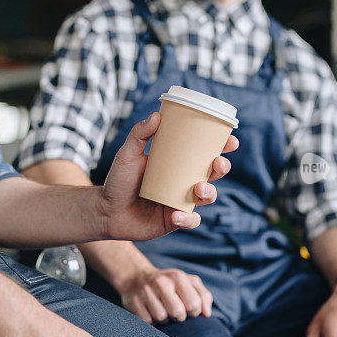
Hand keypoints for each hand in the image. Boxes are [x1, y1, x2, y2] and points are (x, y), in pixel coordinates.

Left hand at [100, 112, 237, 240]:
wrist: (105, 211)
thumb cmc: (118, 181)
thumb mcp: (127, 154)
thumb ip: (139, 135)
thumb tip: (156, 116)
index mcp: (177, 163)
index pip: (204, 153)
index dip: (221, 147)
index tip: (230, 140)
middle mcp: (183, 182)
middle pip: (213, 174)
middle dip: (222, 168)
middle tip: (217, 164)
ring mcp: (181, 201)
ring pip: (207, 197)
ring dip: (209, 192)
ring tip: (198, 188)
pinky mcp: (174, 220)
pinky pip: (190, 221)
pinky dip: (187, 219)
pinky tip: (176, 215)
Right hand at [118, 265, 212, 323]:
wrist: (136, 278)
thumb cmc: (168, 284)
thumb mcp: (188, 282)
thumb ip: (203, 295)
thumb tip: (207, 314)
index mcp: (177, 277)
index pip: (194, 304)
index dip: (193, 311)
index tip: (187, 308)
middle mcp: (161, 282)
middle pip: (177, 313)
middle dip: (178, 317)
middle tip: (174, 311)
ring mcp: (145, 292)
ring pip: (161, 318)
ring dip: (164, 320)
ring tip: (161, 310)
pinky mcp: (133, 302)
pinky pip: (147, 322)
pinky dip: (151, 321)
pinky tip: (150, 312)